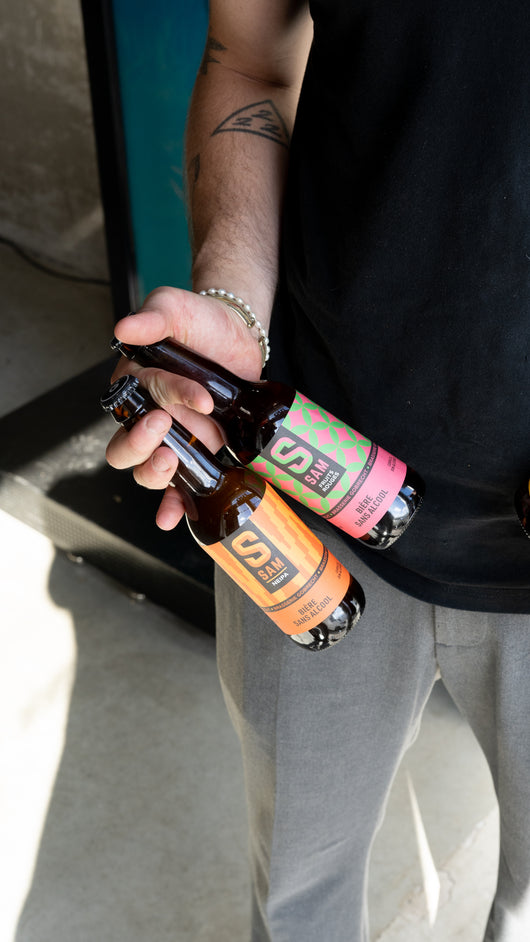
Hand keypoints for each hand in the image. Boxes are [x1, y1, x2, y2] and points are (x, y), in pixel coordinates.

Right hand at [105, 285, 265, 529]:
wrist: (238, 336)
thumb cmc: (199, 321)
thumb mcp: (175, 307)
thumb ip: (152, 316)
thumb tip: (125, 328)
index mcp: (136, 387)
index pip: (138, 401)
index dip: (167, 399)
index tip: (197, 395)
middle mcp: (149, 418)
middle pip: (124, 450)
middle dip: (139, 446)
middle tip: (165, 429)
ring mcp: (173, 440)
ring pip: (146, 472)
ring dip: (155, 475)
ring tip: (174, 462)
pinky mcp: (197, 454)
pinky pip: (178, 490)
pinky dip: (172, 507)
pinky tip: (171, 518)